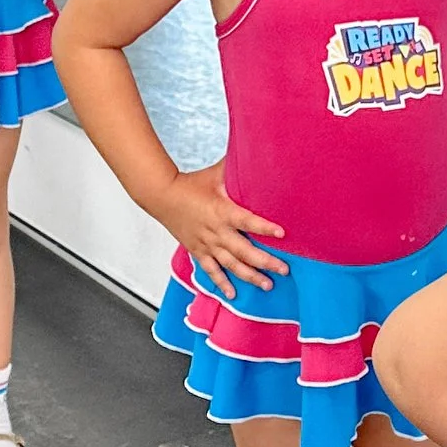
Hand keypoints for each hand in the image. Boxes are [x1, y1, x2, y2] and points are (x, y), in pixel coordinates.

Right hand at [161, 162, 286, 298]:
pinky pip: (211, 271)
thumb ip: (237, 167)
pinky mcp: (198, 251)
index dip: (264, 228)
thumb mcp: (216, 174)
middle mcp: (216, 231)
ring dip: (250, 276)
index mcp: (222, 211)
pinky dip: (222, 283)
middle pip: (244, 250)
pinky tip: (233, 294)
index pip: (247, 221)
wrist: (162, 196)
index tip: (282, 234)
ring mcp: (206, 244)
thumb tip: (257, 152)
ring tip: (268, 285)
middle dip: (266, 261)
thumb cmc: (191, 184)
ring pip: (231, 264)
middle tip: (284, 269)